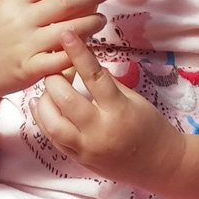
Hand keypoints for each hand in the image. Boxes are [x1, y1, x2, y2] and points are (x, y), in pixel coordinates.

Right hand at [0, 0, 111, 106]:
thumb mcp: (0, 10)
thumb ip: (26, 0)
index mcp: (13, 2)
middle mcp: (21, 21)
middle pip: (64, 2)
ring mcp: (26, 46)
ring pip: (69, 30)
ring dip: (91, 23)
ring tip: (101, 19)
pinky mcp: (31, 69)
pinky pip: (62, 59)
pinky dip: (78, 52)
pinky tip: (89, 47)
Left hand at [29, 31, 183, 188]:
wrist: (159, 164)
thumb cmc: (149, 126)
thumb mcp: (134, 100)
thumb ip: (107, 84)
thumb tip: (82, 64)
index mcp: (118, 110)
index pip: (94, 77)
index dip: (78, 54)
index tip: (66, 34)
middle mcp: (100, 130)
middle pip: (65, 100)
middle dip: (54, 79)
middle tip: (54, 68)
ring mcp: (87, 148)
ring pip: (52, 123)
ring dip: (43, 102)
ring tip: (45, 90)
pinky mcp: (79, 159)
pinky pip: (53, 139)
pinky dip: (43, 120)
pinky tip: (39, 106)